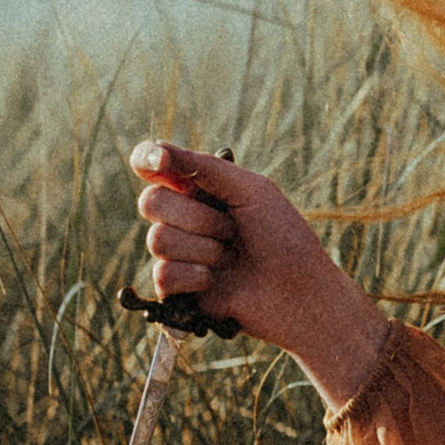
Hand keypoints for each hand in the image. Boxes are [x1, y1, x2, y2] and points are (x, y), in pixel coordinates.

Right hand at [131, 141, 389, 408]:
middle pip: (151, 201)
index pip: (152, 163)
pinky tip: (217, 281)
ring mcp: (176, 252)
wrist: (298, 292)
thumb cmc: (283, 237)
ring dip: (204, 249)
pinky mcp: (175, 288)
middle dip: (198, 217)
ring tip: (232, 257)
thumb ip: (204, 167)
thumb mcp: (252, 190)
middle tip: (233, 229)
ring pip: (158, 240)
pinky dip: (196, 276)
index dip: (146, 158)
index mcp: (199, 187)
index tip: (158, 162)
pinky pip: (163, 275)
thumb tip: (157, 152)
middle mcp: (181, 216)